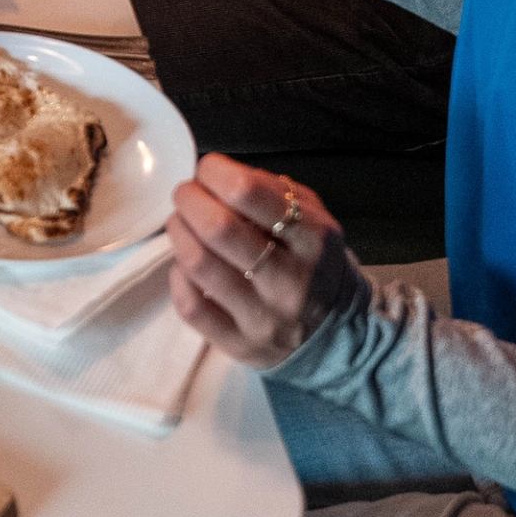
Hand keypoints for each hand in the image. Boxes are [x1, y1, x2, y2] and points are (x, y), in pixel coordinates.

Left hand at [167, 156, 360, 368]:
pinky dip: (178, 277)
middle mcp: (291, 281)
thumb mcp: (312, 217)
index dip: (216, 172)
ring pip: (199, 265)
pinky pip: (191, 306)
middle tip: (185, 194)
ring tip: (181, 223)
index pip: (249, 193)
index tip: (207, 170)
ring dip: (178, 233)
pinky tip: (186, 265)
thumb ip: (270, 191)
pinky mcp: (240, 346)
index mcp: (312, 239)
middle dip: (189, 200)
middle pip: (218, 228)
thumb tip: (216, 176)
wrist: (337, 333)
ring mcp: (265, 318)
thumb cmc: (313, 261)